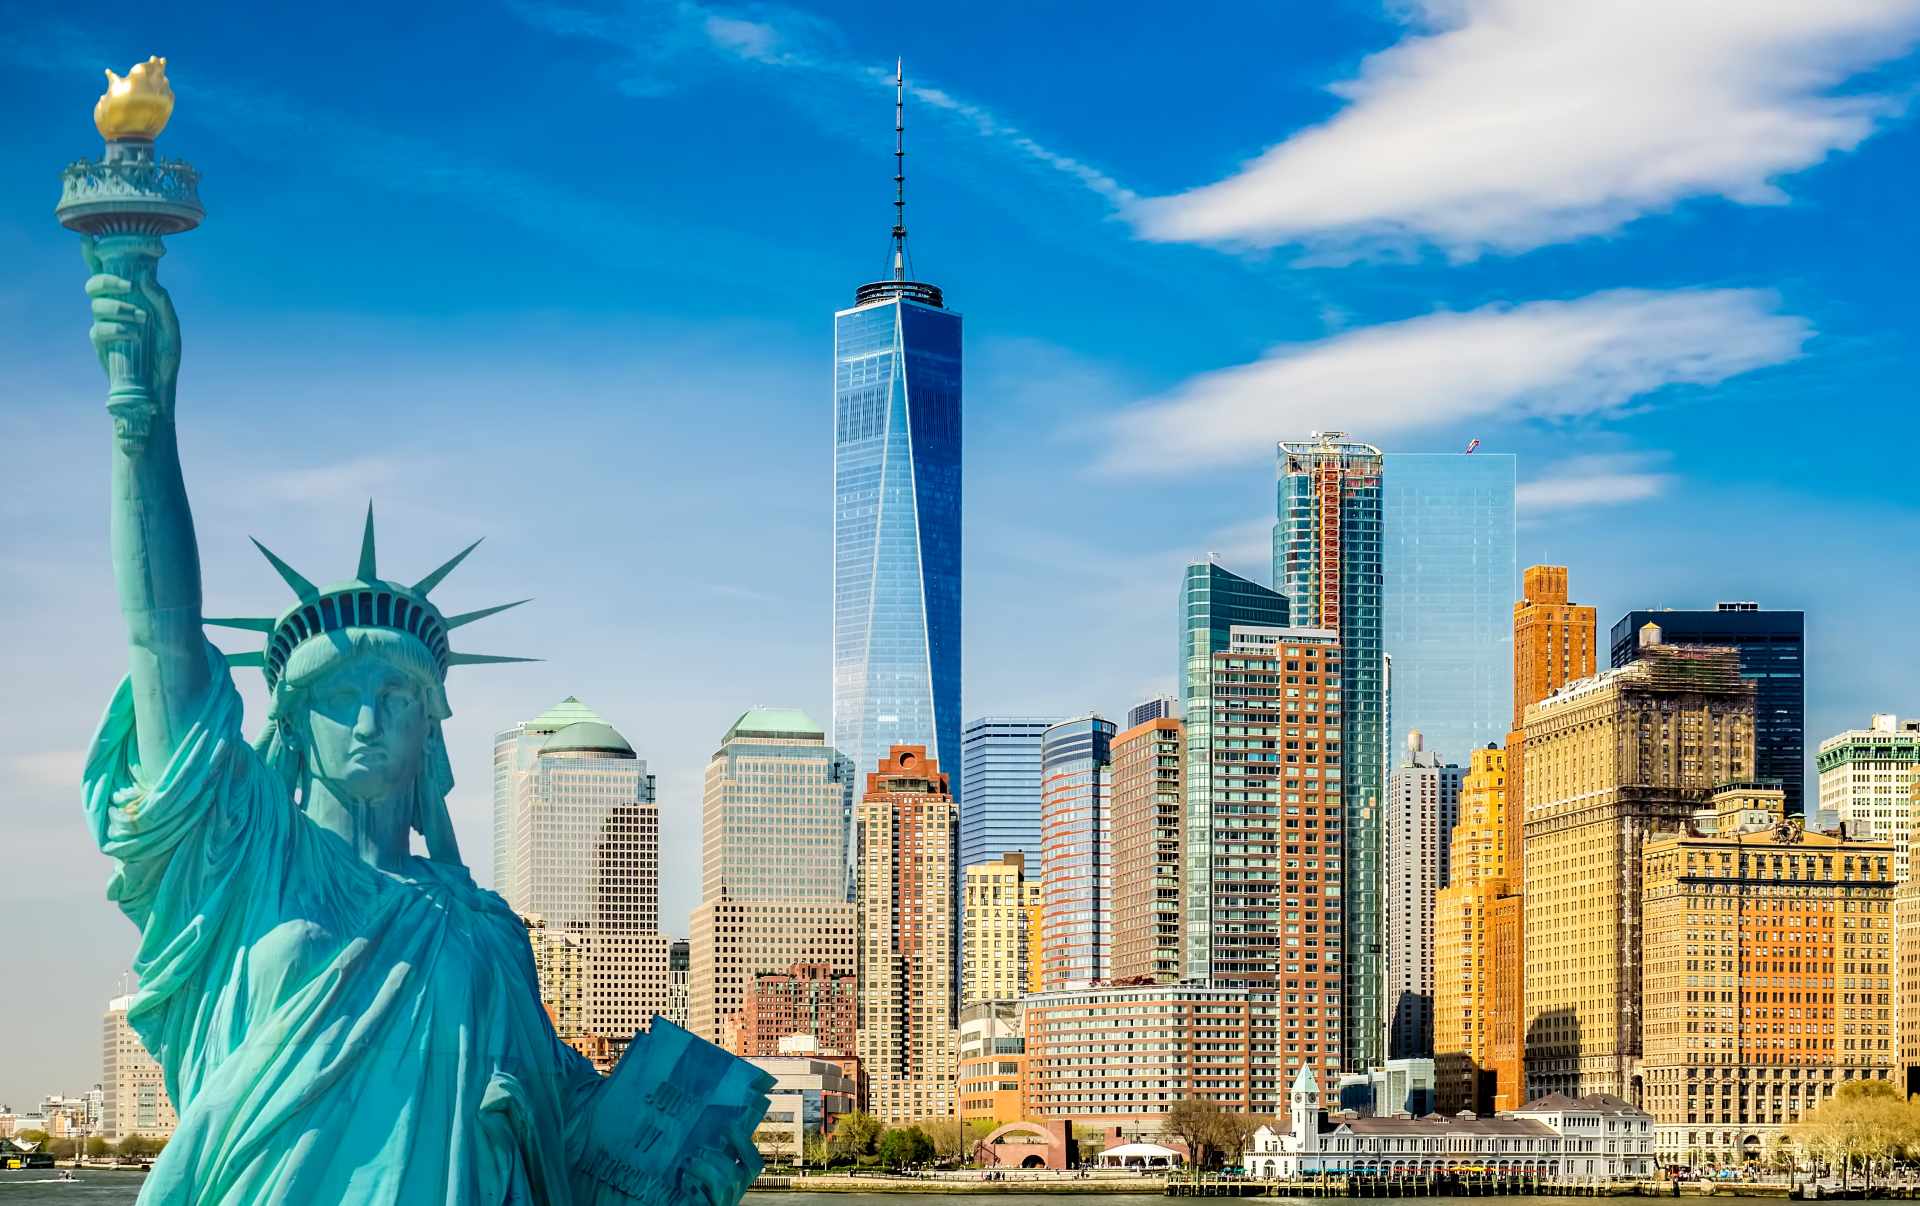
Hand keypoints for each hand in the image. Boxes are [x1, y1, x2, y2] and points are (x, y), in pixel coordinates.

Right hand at [83, 234, 180, 436]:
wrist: (158, 389)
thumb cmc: (165, 356)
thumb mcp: (171, 327)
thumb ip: (161, 301)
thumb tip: (145, 276)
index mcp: (131, 299)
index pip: (110, 271)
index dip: (96, 254)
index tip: (91, 237)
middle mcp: (114, 308)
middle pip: (94, 282)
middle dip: (107, 279)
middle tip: (127, 286)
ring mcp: (104, 324)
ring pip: (96, 303)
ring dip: (119, 308)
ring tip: (141, 321)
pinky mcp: (100, 342)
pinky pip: (99, 328)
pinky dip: (117, 329)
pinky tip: (134, 336)